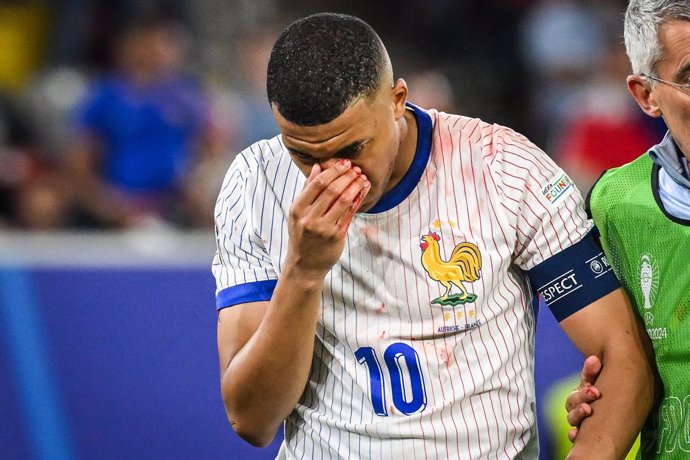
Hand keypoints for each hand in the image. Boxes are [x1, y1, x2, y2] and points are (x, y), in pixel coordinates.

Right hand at [286, 159, 369, 275]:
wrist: (305, 264)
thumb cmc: (302, 234)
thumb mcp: (298, 212)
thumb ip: (307, 189)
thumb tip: (318, 166)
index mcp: (298, 209)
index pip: (317, 183)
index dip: (333, 171)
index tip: (344, 163)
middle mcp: (310, 218)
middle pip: (332, 190)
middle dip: (347, 177)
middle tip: (356, 168)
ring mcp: (323, 228)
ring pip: (343, 201)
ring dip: (355, 186)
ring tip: (362, 178)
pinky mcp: (336, 236)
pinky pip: (350, 214)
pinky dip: (358, 200)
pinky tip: (363, 191)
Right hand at [566, 355, 602, 441]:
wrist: (608, 418)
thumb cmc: (602, 397)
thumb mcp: (598, 383)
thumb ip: (593, 372)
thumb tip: (594, 358)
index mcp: (581, 392)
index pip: (581, 386)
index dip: (586, 386)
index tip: (595, 387)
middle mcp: (576, 406)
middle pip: (573, 401)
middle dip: (582, 397)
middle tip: (594, 393)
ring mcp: (578, 420)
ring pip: (572, 417)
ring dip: (578, 414)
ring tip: (587, 410)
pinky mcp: (581, 434)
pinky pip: (573, 436)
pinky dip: (573, 435)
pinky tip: (576, 434)